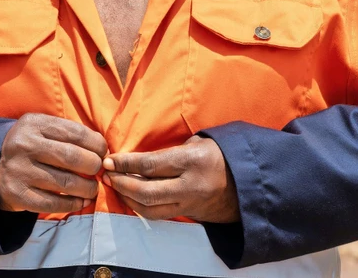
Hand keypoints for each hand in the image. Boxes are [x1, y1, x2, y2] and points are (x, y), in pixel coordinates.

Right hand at [0, 113, 107, 213]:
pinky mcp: (18, 194)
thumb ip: (69, 134)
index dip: (97, 145)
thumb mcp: (42, 129)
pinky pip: (54, 203)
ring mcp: (20, 171)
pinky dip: (74, 204)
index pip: (76, 133)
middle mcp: (24, 145)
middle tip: (98, 171)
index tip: (103, 153)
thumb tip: (103, 149)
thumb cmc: (30, 146)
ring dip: (88, 188)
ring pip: (66, 182)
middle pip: (72, 157)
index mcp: (33, 124)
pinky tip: (81, 201)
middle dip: (94, 166)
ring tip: (92, 188)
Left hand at [102, 136, 239, 223]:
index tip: (109, 160)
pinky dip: (141, 207)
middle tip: (107, 175)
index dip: (125, 163)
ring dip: (127, 199)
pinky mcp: (190, 216)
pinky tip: (131, 197)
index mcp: (192, 161)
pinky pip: (160, 215)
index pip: (150, 164)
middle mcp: (190, 186)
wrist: (250, 182)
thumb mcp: (198, 142)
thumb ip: (170, 151)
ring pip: (150, 210)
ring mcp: (190, 204)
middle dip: (121, 183)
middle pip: (146, 192)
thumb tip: (138, 157)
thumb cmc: (221, 154)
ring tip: (116, 186)